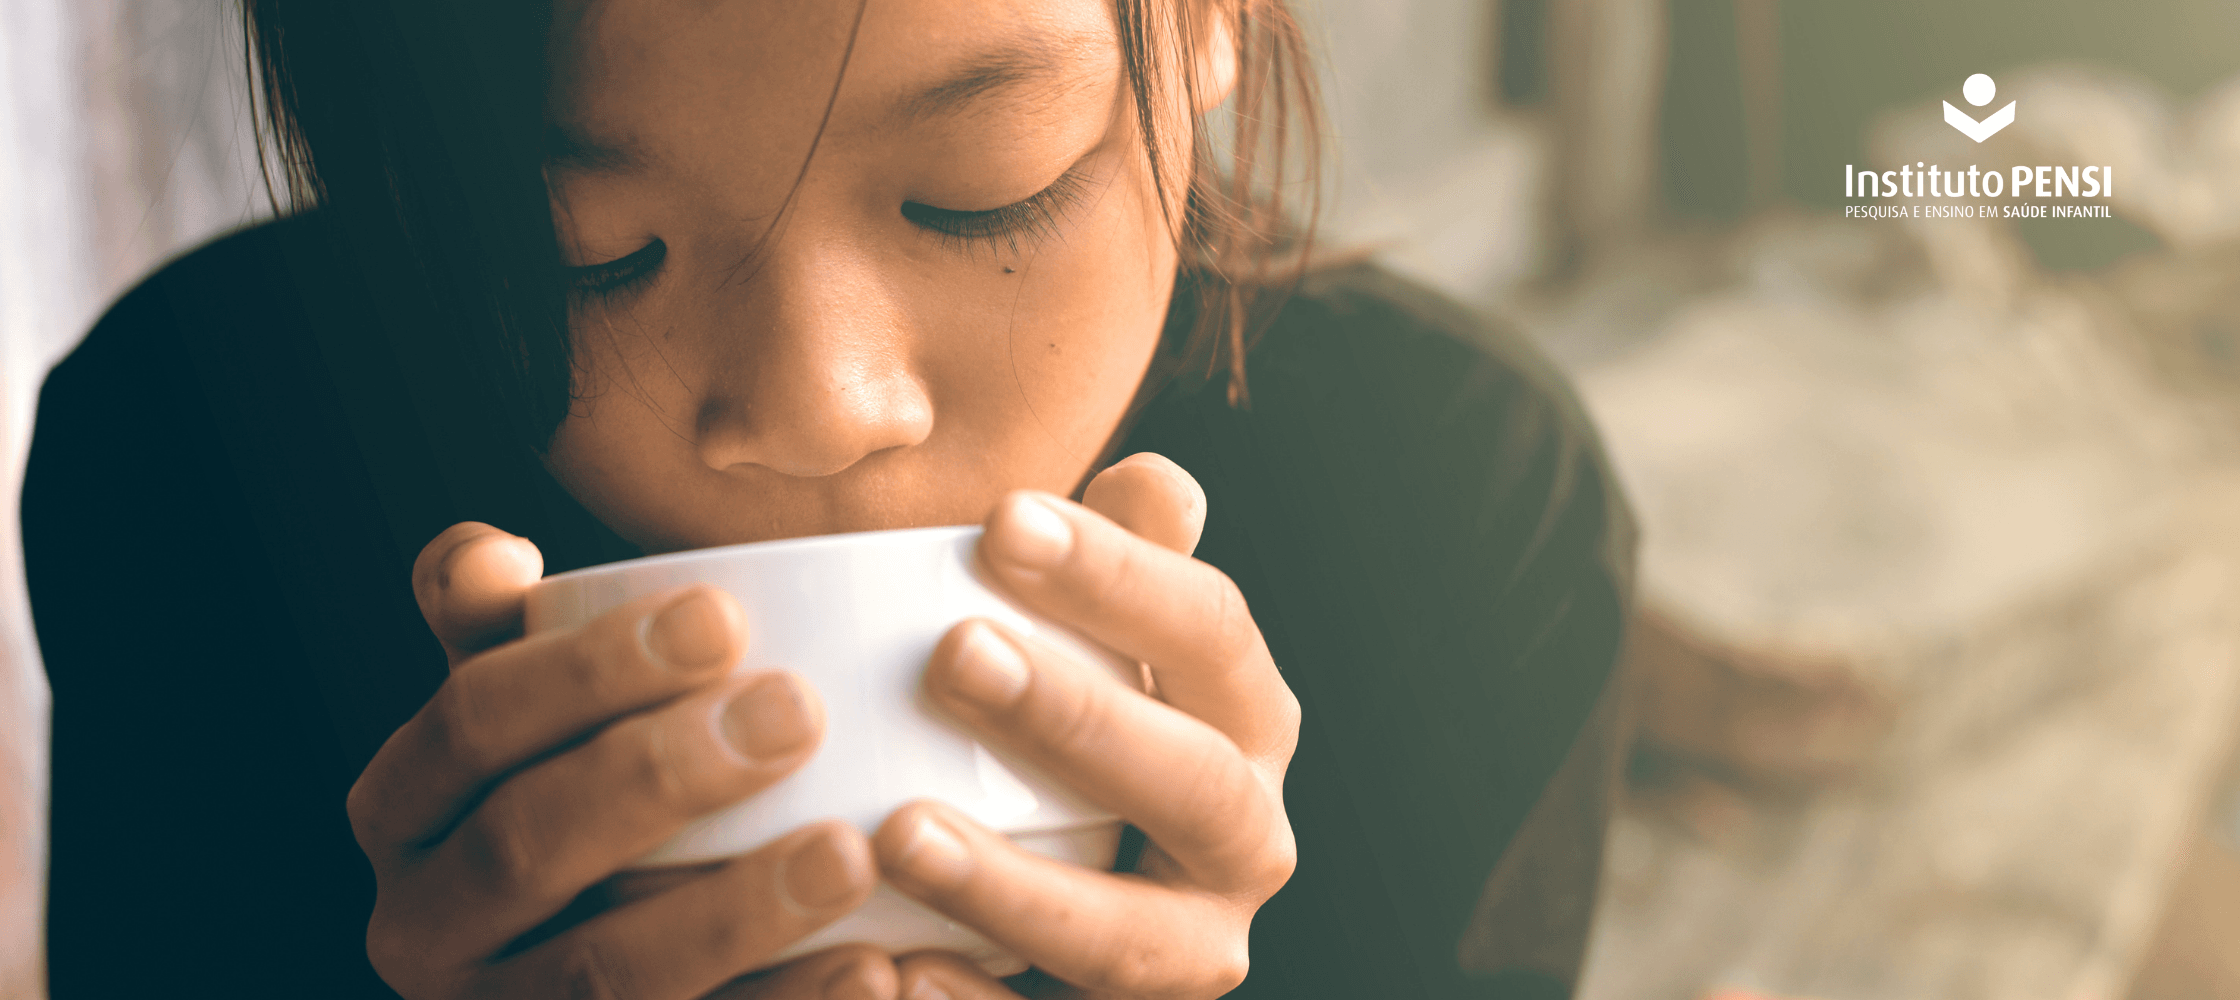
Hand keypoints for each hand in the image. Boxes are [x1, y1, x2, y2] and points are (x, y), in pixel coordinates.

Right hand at [352, 523, 894, 998]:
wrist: (622, 974)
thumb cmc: (588, 801)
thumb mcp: (535, 717)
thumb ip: (507, 630)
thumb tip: (494, 553)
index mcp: (403, 810)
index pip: (471, 723)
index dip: (587, 668)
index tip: (722, 613)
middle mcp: (422, 927)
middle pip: (524, 847)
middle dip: (658, 775)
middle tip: (796, 712)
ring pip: (601, 973)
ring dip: (730, 914)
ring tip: (847, 853)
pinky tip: (873, 968)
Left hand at [875, 453, 1302, 998]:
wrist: (1057, 882)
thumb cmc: (1067, 723)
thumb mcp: (1096, 640)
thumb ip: (1122, 562)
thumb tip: (1157, 481)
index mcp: (1250, 721)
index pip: (1213, 633)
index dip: (1120, 575)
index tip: (1001, 519)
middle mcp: (1248, 840)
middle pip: (1193, 781)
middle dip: (1080, 718)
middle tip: (954, 651)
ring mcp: (1191, 952)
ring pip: (1129, 938)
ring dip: (1019, 888)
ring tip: (899, 833)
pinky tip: (893, 970)